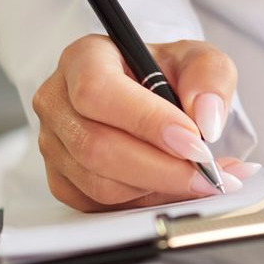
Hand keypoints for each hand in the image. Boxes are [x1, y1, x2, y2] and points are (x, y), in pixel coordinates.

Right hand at [34, 36, 255, 212]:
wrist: (154, 98)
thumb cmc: (167, 76)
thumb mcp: (198, 60)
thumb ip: (210, 77)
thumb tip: (206, 119)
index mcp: (83, 59)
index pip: (98, 91)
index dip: (147, 121)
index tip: (193, 142)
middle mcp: (57, 101)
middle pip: (96, 146)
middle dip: (160, 168)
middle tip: (207, 174)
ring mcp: (53, 144)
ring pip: (100, 183)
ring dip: (157, 188)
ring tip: (199, 178)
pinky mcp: (60, 180)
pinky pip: (101, 205)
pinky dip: (143, 201)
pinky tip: (169, 185)